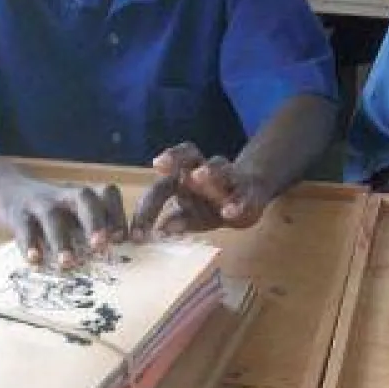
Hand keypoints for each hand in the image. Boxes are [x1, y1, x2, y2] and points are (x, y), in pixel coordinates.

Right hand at [0, 164, 125, 267]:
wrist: (8, 189)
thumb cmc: (54, 212)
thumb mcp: (75, 214)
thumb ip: (92, 232)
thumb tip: (115, 260)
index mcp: (85, 196)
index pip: (108, 194)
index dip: (117, 214)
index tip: (123, 239)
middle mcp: (66, 195)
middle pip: (84, 198)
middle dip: (94, 221)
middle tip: (100, 245)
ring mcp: (40, 202)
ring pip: (52, 216)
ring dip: (61, 240)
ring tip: (68, 263)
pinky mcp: (18, 214)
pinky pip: (24, 228)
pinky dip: (29, 244)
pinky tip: (35, 261)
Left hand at [131, 143, 271, 237]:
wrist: (250, 194)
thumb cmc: (210, 205)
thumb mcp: (192, 215)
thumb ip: (179, 219)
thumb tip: (162, 229)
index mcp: (182, 176)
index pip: (160, 182)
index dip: (148, 205)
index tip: (137, 232)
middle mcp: (203, 170)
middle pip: (189, 155)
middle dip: (175, 159)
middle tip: (160, 164)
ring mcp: (229, 177)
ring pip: (219, 167)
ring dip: (208, 171)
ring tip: (199, 176)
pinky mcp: (251, 191)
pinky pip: (244, 195)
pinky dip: (237, 202)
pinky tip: (229, 212)